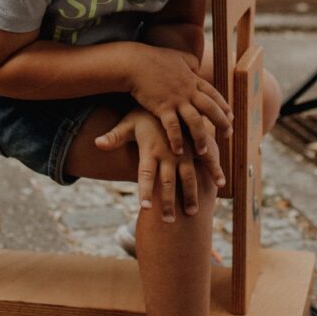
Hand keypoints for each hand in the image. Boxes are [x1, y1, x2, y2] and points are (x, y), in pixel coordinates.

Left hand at [94, 108, 224, 221]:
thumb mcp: (128, 124)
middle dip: (167, 202)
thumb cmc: (144, 113)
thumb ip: (114, 137)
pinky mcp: (196, 144)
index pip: (145, 174)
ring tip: (191, 214)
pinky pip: (206, 160)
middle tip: (167, 222)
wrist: (166, 93)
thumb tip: (96, 144)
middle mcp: (168, 153)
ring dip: (190, 195)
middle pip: (166, 182)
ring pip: (188, 176)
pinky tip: (220, 185)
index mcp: (150, 150)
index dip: (145, 191)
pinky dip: (214, 172)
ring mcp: (184, 150)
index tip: (145, 208)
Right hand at [128, 46, 231, 155]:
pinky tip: (179, 151)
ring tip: (203, 152)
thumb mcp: (177, 56)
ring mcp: (176, 100)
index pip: (213, 94)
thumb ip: (190, 62)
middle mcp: (188, 91)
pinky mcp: (162, 108)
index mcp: (192, 79)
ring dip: (201, 138)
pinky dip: (177, 140)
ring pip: (195, 121)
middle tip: (228, 135)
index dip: (223, 106)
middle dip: (222, 123)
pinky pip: (173, 127)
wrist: (134, 63)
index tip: (231, 117)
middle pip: (210, 109)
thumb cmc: (153, 58)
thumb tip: (198, 67)